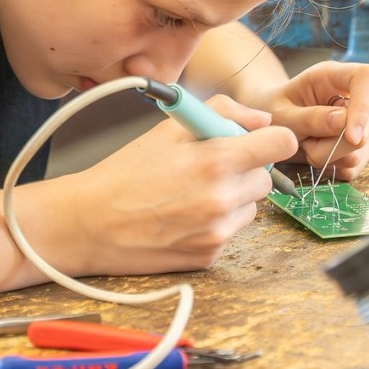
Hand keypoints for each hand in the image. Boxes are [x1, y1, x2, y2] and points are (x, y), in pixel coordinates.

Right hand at [19, 94, 296, 276]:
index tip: (262, 142)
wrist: (88, 223)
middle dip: (245, 169)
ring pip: (250, 208)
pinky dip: (214, 223)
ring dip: (232, 198)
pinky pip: (229, 232)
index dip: (274, 139)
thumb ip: (221, 112)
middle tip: (208, 167)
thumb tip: (262, 121)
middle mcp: (222, 199)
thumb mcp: (167, 129)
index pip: (280, 144)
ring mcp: (217, 232)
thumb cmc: (123, 174)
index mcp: (215, 161)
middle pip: (266, 178)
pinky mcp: (208, 256)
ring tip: (190, 194)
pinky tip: (181, 217)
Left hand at [251, 60, 368, 181]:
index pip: (367, 78)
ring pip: (359, 151)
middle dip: (333, 146)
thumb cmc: (272, 110)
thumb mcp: (280, 114)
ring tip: (306, 144)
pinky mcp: (360, 146)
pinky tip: (315, 154)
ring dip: (328, 157)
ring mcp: (362, 122)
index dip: (364, 107)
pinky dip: (331, 167)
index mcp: (334, 76)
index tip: (351, 137)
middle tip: (304, 142)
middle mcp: (354, 97)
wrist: (270, 123)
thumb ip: (308, 118)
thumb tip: (342, 123)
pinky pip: (354, 166)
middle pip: (366, 126)